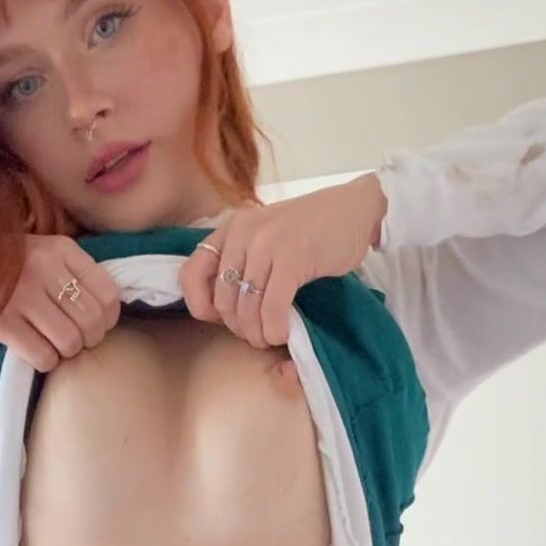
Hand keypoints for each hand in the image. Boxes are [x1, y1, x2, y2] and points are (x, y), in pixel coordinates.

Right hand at [0, 234, 120, 369]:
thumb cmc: (5, 264)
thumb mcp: (43, 252)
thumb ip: (73, 273)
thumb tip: (105, 312)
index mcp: (61, 250)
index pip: (108, 294)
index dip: (108, 319)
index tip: (95, 324)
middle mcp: (44, 268)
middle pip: (92, 322)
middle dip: (87, 339)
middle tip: (72, 338)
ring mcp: (22, 295)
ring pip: (70, 342)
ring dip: (65, 352)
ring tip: (51, 343)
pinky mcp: (2, 322)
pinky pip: (43, 356)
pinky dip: (45, 361)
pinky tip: (35, 350)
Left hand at [178, 174, 387, 349]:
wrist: (355, 208)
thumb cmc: (311, 230)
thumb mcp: (265, 238)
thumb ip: (241, 262)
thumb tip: (219, 311)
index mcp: (230, 229)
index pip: (190, 274)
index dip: (201, 306)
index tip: (223, 319)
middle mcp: (242, 233)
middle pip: (222, 300)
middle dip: (238, 327)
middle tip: (258, 332)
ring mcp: (267, 244)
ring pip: (246, 308)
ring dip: (258, 333)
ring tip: (271, 337)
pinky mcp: (292, 257)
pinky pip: (271, 308)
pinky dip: (275, 329)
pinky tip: (284, 334)